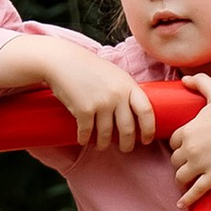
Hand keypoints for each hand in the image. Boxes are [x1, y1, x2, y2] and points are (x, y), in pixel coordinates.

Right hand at [0, 33, 153, 153]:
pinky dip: (85, 139)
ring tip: (102, 145)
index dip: (149, 129)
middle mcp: (117, 95)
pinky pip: (87, 133)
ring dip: (104, 144)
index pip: (146, 112)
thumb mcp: (114, 75)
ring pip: (107, 135)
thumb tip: (134, 113)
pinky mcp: (84, 111)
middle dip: (127, 144)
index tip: (146, 139)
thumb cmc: (89, 68)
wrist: (61, 62)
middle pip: (127, 129)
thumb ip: (125, 91)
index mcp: (128, 85)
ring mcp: (101, 103)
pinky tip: (84, 140)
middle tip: (125, 148)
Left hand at [169, 69, 210, 207]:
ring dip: (183, 178)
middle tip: (189, 162)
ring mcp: (201, 165)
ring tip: (187, 179)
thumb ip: (199, 82)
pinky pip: (195, 192)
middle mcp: (190, 149)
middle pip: (175, 160)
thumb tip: (184, 79)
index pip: (173, 142)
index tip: (184, 147)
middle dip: (181, 161)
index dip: (179, 145)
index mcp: (188, 131)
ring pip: (181, 177)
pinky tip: (181, 204)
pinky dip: (187, 200)